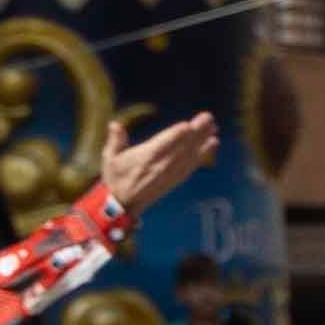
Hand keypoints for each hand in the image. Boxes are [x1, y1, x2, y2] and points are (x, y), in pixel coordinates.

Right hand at [100, 111, 222, 217]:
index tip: (189, 125)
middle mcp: (161, 166)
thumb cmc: (116, 178)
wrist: (123, 205)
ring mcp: (170, 173)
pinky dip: (203, 154)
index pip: (164, 144)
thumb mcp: (110, 158)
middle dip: (196, 132)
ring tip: (215, 129)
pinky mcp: (176, 179)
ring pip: (190, 155)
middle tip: (209, 118)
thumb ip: (115, 141)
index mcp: (146, 158)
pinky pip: (192, 165)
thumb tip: (114, 124)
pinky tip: (212, 144)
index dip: (177, 135)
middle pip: (182, 146)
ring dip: (203, 141)